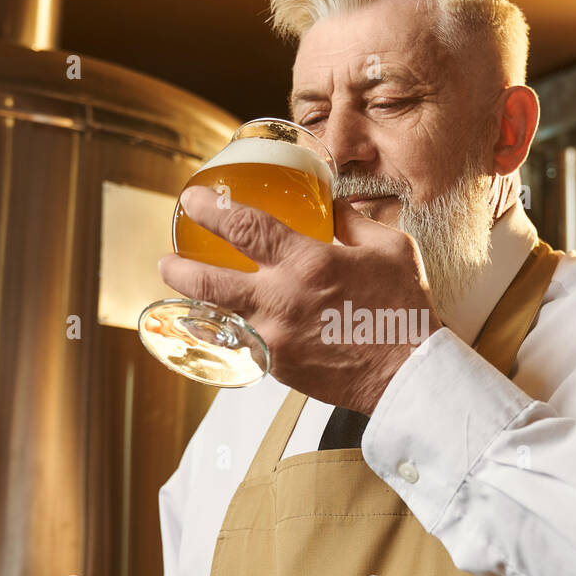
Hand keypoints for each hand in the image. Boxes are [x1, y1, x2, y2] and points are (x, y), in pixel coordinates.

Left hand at [159, 185, 442, 414]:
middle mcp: (282, 301)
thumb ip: (352, 223)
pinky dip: (232, 333)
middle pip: (210, 282)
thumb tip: (332, 207)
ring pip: (218, 320)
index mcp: (308, 263)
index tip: (194, 201)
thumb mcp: (390, 249)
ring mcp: (276, 339)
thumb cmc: (404, 311)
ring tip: (184, 296)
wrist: (408, 373)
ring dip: (195, 307)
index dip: (212, 211)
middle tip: (166, 261)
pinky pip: (244, 346)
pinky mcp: (279, 368)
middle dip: (180, 269)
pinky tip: (226, 326)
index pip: (245, 228)